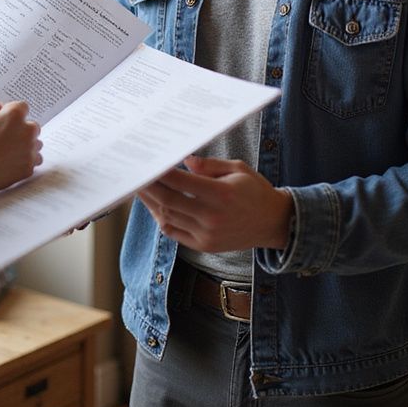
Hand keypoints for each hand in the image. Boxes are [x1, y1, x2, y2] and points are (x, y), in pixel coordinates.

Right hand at [0, 101, 42, 209]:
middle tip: (4, 139)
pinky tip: (9, 164)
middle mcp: (26, 131)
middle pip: (32, 127)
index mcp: (13, 115)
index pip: (23, 107)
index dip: (12, 113)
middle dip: (21, 130)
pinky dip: (24, 162)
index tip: (4, 120)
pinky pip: (33, 161)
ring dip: (25, 146)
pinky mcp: (28, 168)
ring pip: (35, 145)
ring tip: (7, 153)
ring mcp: (29, 151)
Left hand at [138, 156, 292, 251]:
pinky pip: (174, 232)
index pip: (181, 182)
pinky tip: (155, 206)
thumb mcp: (238, 169)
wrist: (274, 224)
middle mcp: (212, 216)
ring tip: (139, 189)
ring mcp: (207, 234)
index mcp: (221, 194)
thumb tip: (184, 161)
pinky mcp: (205, 246)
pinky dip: (162, 219)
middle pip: (169, 201)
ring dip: (151, 203)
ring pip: (168, 217)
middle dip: (147, 188)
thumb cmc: (255, 191)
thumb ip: (210, 165)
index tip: (147, 163)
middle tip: (133, 176)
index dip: (160, 174)